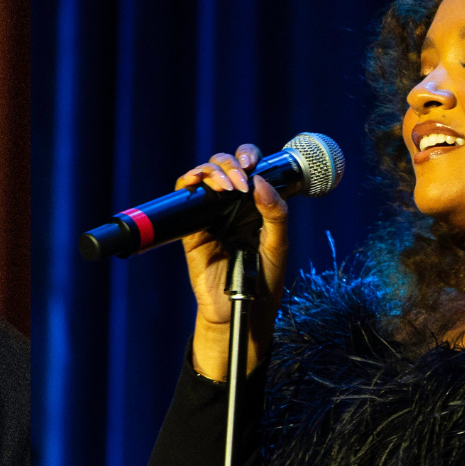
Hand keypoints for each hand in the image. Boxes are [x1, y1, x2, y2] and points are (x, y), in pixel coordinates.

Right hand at [174, 145, 289, 380]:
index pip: (248, 167)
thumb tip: (260, 182)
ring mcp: (210, 215)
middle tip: (241, 182)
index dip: (247, 155)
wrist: (244, 310)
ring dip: (212, 171)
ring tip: (226, 187)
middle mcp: (231, 205)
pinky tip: (198, 182)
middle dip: (230, 164)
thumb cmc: (265, 280)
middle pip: (223, 165)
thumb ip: (276, 213)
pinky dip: (188, 182)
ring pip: (204, 176)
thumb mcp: (278, 245)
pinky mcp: (192, 229)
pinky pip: (185, 198)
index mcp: (254, 204)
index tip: (252, 163)